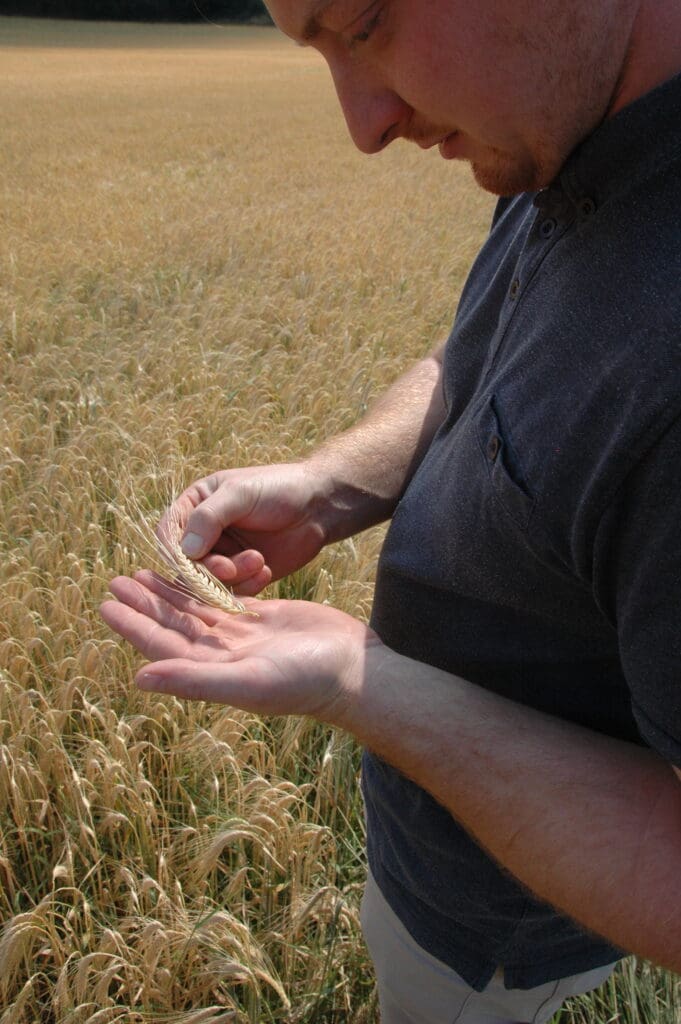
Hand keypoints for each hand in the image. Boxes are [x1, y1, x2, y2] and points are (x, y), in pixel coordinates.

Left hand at [100, 570, 380, 719]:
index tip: (105, 604)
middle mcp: (222, 655)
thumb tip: (139, 677)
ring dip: (168, 593)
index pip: (161, 645)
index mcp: (212, 671)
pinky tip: (189, 573)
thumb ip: (193, 679)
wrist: (353, 669)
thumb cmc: (305, 681)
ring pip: (195, 610)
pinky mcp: (263, 618)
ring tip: (141, 573)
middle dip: (144, 603)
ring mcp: (243, 637)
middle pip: (173, 625)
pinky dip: (202, 586)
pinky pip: (223, 600)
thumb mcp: (247, 680)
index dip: (133, 625)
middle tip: (114, 581)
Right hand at [160, 463, 329, 596]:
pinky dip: (247, 587)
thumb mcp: (240, 493)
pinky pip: (234, 591)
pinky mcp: (245, 573)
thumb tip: (185, 551)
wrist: (320, 504)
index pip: (169, 533)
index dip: (176, 550)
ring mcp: (225, 554)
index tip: (193, 557)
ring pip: (210, 581)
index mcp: (195, 506)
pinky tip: (266, 572)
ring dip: (232, 577)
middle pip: (188, 564)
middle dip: (208, 569)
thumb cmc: (278, 488)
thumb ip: (209, 517)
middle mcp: (205, 533)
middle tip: (231, 568)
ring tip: (259, 561)